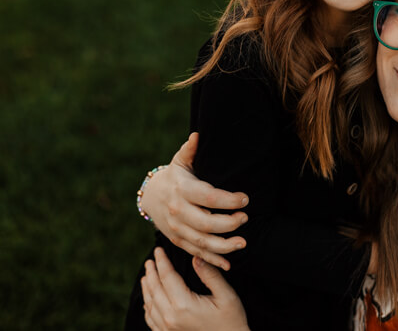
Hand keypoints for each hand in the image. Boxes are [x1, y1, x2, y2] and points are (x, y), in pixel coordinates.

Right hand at [140, 133, 249, 269]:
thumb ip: (190, 150)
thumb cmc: (174, 176)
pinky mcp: (178, 241)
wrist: (150, 196)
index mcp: (182, 190)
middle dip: (228, 224)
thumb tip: (198, 135)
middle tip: (245, 219)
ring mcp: (177, 229)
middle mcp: (178, 211)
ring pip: (201, 242)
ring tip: (243, 243)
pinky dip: (212, 261)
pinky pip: (196, 253)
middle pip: (205, 223)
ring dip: (223, 246)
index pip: (208, 197)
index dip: (228, 200)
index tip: (245, 199)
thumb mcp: (179, 161)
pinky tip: (229, 264)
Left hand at [141, 247, 248, 330]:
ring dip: (147, 288)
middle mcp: (171, 317)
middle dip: (151, 273)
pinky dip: (148, 307)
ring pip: (150, 305)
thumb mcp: (226, 296)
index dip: (162, 262)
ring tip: (146, 277)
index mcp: (184, 305)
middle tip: (150, 260)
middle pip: (155, 290)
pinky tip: (149, 301)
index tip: (158, 250)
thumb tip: (196, 257)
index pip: (167, 277)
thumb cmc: (231, 321)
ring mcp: (167, 329)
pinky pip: (151, 320)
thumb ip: (210, 275)